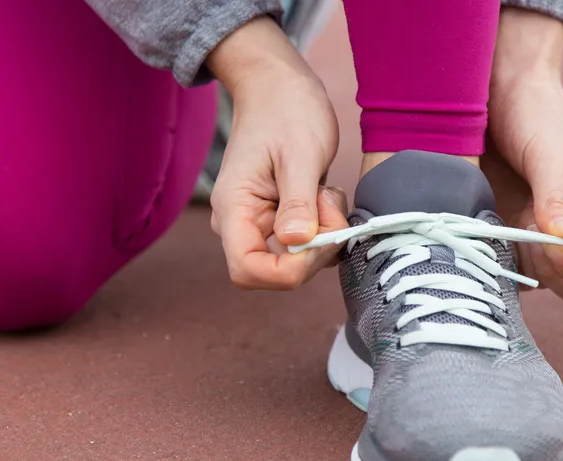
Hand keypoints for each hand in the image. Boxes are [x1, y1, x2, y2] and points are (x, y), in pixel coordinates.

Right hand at [207, 17, 348, 289]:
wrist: (279, 87)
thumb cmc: (286, 111)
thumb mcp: (300, 154)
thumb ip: (298, 202)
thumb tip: (296, 242)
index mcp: (234, 210)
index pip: (248, 271)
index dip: (286, 270)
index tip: (316, 238)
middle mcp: (240, 223)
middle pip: (275, 271)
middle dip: (313, 250)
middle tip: (328, 205)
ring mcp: (259, 223)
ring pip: (294, 260)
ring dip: (322, 237)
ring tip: (326, 194)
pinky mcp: (279, 220)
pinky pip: (304, 245)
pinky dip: (324, 230)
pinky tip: (325, 197)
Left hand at [485, 8, 562, 301]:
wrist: (500, 92)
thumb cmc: (534, 113)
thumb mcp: (546, 154)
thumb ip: (552, 198)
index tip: (540, 237)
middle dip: (547, 270)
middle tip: (519, 233)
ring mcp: (543, 234)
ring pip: (539, 281)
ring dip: (519, 266)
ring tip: (500, 228)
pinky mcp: (512, 231)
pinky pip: (510, 266)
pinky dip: (497, 262)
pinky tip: (484, 236)